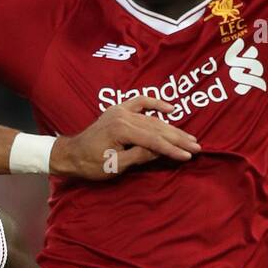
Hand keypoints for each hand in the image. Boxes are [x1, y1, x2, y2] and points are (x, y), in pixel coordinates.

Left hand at [50, 95, 200, 180]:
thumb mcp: (115, 166)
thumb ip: (139, 156)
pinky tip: (170, 108)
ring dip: (172, 128)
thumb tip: (160, 150)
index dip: (172, 149)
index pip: (154, 141)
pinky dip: (155, 103)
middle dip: (178, 139)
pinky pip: (139, 102)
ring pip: (152, 119)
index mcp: (121, 130)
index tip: (189, 156)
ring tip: (189, 137)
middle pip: (156, 128)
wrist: (71, 154)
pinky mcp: (117, 110)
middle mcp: (121, 116)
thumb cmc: (90, 164)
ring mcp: (119, 111)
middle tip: (197, 147)